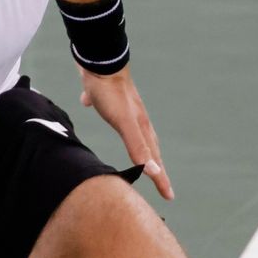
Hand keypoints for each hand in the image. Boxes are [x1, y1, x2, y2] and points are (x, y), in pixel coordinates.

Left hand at [79, 67, 171, 199]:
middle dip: (154, 166)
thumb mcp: (125, 123)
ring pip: (131, 130)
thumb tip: (153, 171)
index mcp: (141, 127)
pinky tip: (88, 104)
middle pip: (147, 147)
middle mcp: (136, 119)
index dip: (161, 179)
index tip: (169, 198)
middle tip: (159, 181)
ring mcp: (122, 108)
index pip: (154, 160)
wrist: (99, 59)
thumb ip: (137, 146)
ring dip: (137, 144)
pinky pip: (105, 108)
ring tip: (137, 151)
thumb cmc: (110, 93)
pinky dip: (102, 111)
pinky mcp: (105, 97)